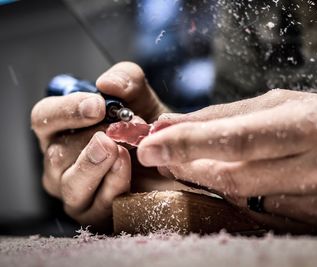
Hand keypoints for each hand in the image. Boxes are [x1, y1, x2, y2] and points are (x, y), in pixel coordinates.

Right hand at [31, 62, 167, 229]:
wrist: (172, 159)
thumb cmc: (148, 128)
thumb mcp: (141, 98)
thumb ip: (126, 81)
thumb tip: (107, 82)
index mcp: (63, 130)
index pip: (44, 118)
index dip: (66, 111)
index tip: (97, 106)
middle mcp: (62, 162)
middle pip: (57, 153)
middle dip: (91, 139)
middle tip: (119, 130)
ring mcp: (75, 191)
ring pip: (70, 182)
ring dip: (96, 163)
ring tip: (119, 149)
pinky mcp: (94, 214)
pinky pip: (95, 204)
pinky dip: (112, 184)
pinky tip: (127, 168)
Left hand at [137, 90, 316, 232]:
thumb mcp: (284, 104)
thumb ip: (226, 116)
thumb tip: (172, 124)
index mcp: (315, 126)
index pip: (238, 138)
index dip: (189, 142)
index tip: (150, 144)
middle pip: (232, 174)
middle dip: (187, 164)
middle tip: (160, 153)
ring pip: (240, 195)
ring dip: (207, 179)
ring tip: (193, 162)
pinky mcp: (315, 225)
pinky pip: (257, 211)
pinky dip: (236, 194)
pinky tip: (235, 179)